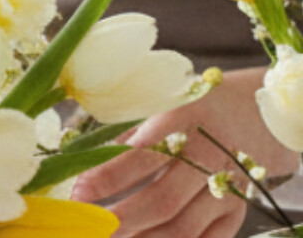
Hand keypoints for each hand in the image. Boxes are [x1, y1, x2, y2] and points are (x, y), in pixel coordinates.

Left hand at [74, 66, 298, 237]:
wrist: (253, 113)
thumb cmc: (190, 108)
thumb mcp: (157, 106)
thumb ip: (125, 136)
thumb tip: (80, 166)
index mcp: (181, 122)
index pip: (138, 158)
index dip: (104, 179)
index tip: (76, 194)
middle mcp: (208, 157)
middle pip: (161, 201)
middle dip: (119, 219)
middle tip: (89, 227)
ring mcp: (227, 186)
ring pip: (183, 228)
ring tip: (110, 237)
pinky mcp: (238, 207)